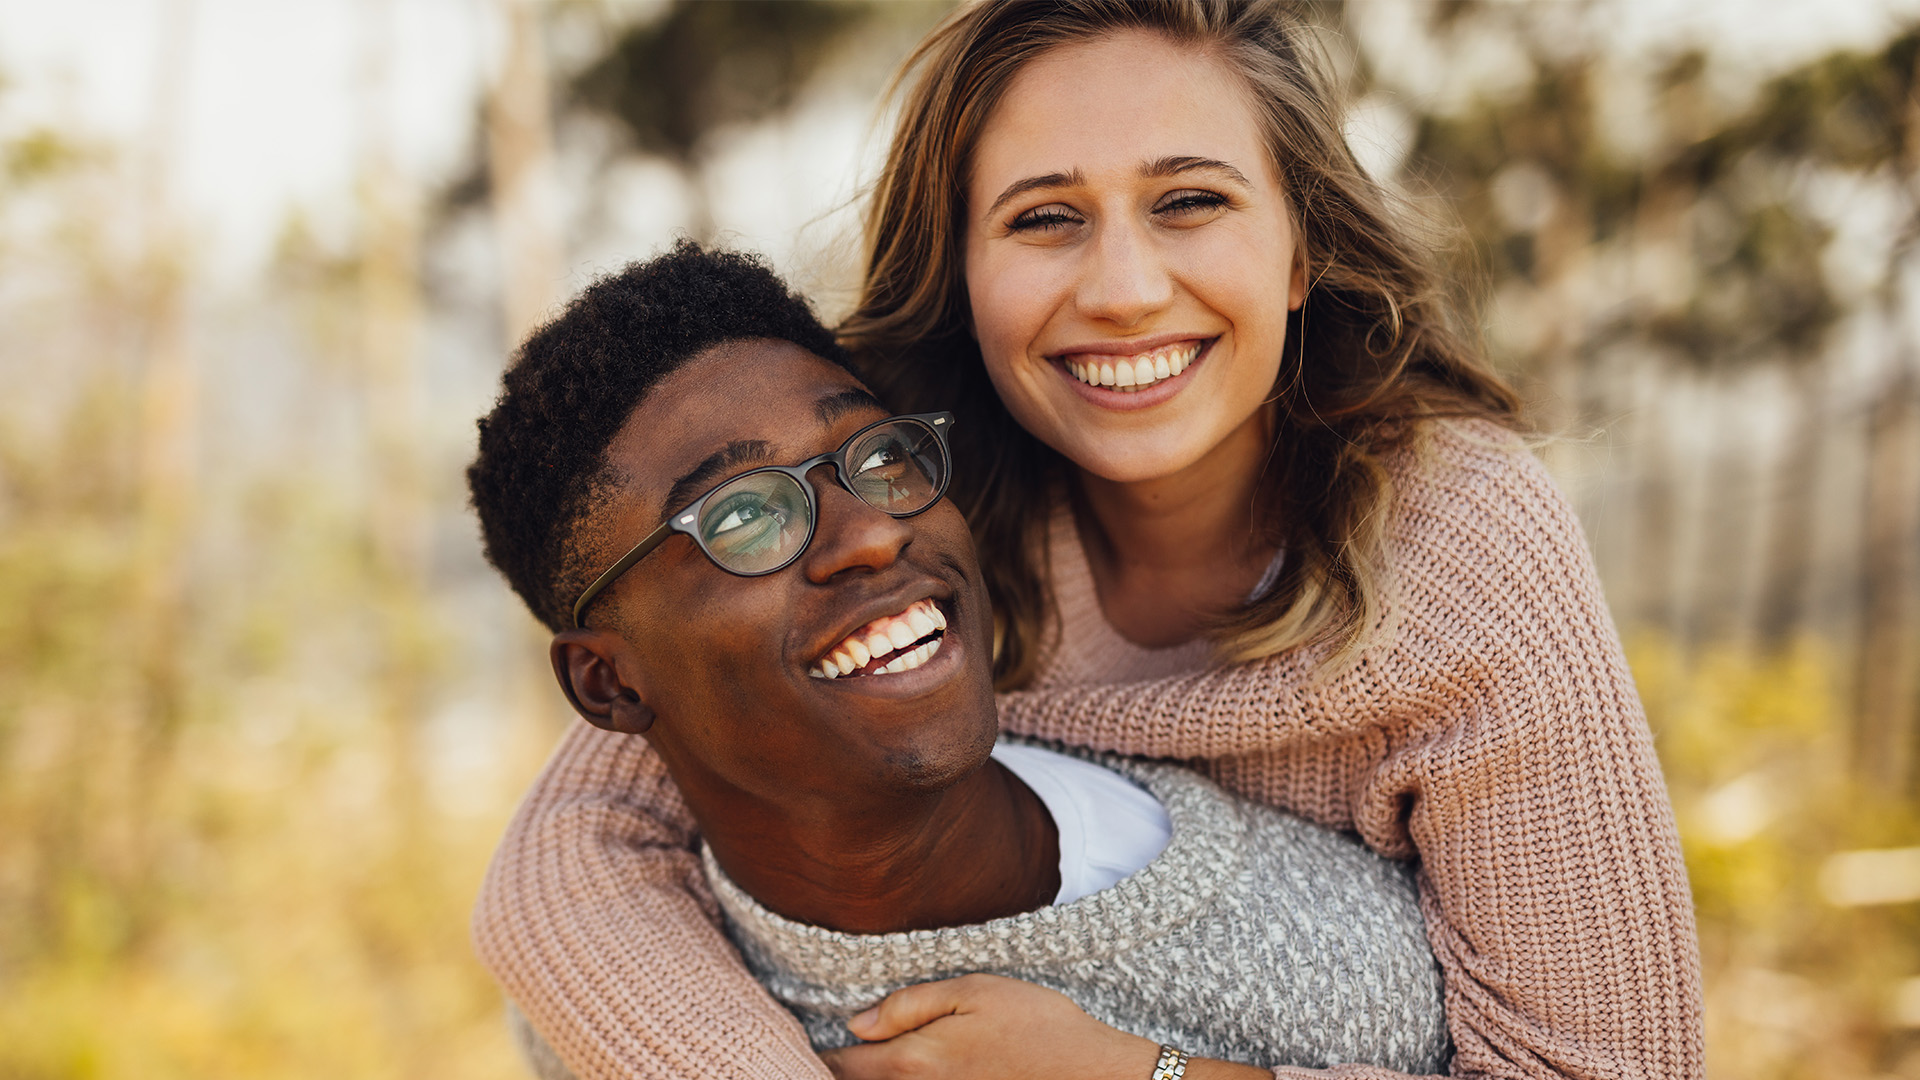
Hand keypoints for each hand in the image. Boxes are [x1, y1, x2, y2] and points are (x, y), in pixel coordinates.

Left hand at [818, 974, 1157, 1079]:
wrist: (1090, 1071)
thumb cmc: (1035, 1023)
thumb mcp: (972, 991)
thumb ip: (908, 1006)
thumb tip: (856, 1024)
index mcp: (911, 1062)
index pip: (837, 1068)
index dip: (811, 1056)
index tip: (791, 1039)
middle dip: (829, 1073)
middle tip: (808, 1052)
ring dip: (862, 1078)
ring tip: (843, 1063)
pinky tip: (891, 1070)